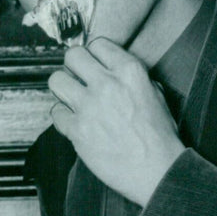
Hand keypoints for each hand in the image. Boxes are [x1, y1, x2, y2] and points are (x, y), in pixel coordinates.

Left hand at [48, 37, 185, 206]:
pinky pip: (56, 112)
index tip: (94, 64)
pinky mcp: (77, 130)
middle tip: (79, 78)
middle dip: (74, 66)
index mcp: (130, 72)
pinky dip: (63, 117)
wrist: (158, 171)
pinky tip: (75, 122)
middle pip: (72, 56)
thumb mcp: (156, 94)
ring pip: (56, 80)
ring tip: (72, 99)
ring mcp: (89, 107)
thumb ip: (132, 78)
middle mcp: (107, 84)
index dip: (94, 55)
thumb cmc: (160, 138)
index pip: (98, 44)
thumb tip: (113, 71)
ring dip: (63, 88)